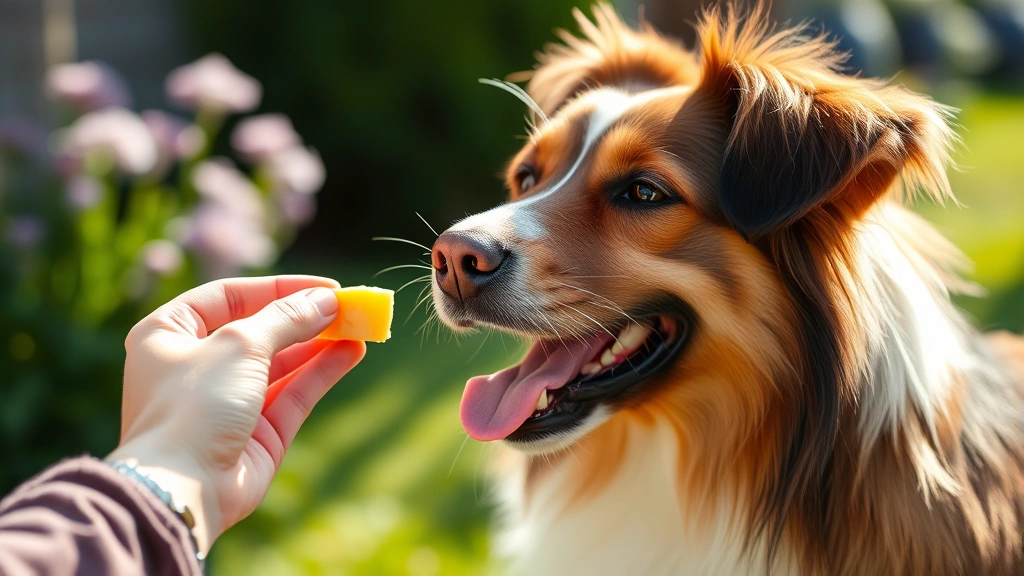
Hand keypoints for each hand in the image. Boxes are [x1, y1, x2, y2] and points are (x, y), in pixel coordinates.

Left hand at [105, 276, 365, 553]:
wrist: (183, 487)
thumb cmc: (194, 404)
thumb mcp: (240, 344)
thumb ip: (287, 318)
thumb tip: (327, 300)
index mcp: (168, 334)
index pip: (228, 296)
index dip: (277, 288)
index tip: (324, 286)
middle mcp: (195, 366)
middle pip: (259, 330)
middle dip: (305, 318)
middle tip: (348, 306)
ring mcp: (227, 402)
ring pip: (281, 363)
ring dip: (320, 344)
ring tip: (360, 326)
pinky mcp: (256, 433)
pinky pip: (293, 393)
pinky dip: (321, 372)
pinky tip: (352, 352)